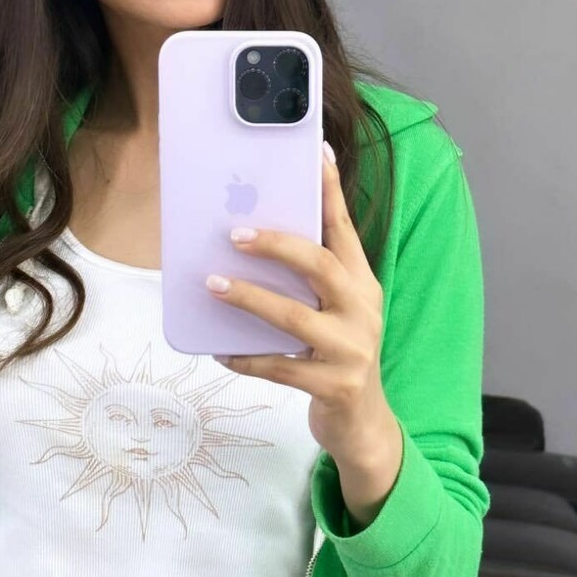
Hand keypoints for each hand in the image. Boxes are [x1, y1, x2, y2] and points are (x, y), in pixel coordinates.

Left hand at [206, 142, 395, 469]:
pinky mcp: (335, 386)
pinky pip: (281, 368)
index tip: (315, 152)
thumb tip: (252, 242)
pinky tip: (220, 349)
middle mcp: (363, 311)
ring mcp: (352, 350)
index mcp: (362, 285)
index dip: (330, 191)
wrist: (364, 424)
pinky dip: (247, 358)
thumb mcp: (335, 312)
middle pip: (322, 266)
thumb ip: (307, 281)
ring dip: (251, 298)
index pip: (345, 230)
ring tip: (213, 283)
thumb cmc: (337, 357)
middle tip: (236, 232)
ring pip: (296, 317)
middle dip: (278, 245)